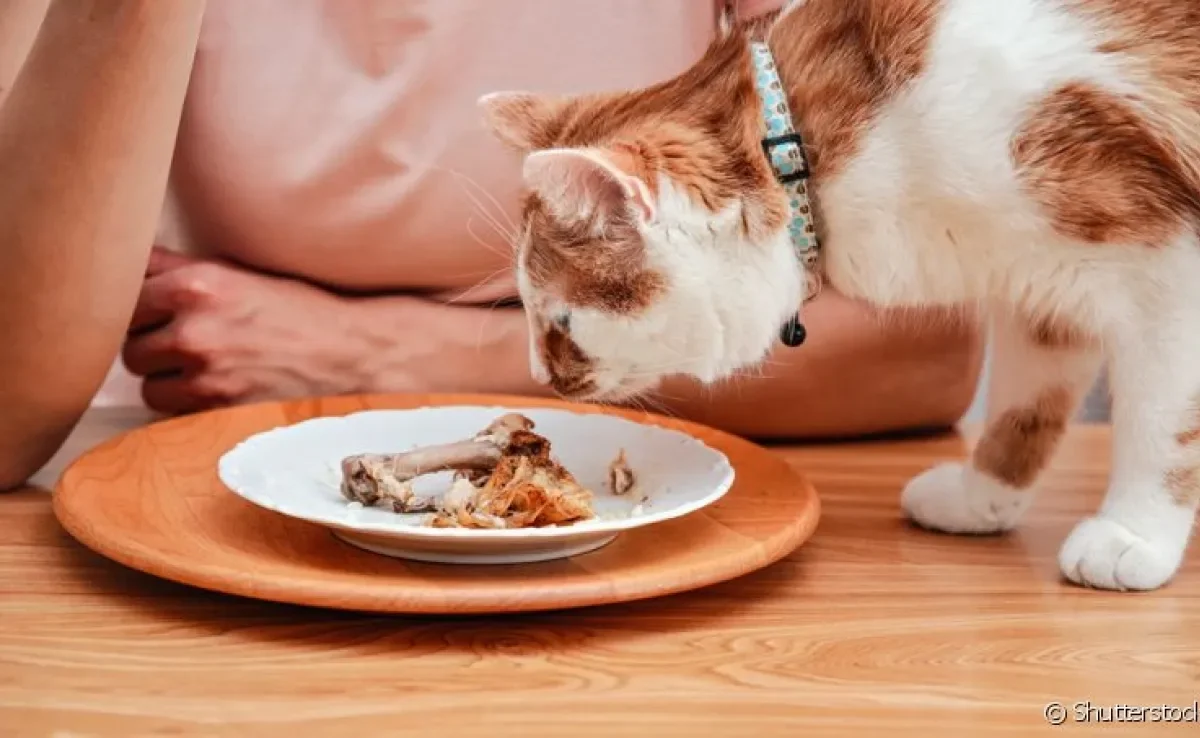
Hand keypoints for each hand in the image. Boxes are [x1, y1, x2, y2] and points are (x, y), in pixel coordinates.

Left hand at [122, 247, 372, 413]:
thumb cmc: (298, 311)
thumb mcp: (240, 274)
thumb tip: (126, 260)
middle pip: (130, 345)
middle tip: (188, 343)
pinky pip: (172, 412)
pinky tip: (218, 390)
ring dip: (167, 380)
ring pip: (147, 384)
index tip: (163, 314)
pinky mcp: (217, 410)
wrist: (348, 353)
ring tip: (203, 370)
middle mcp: (195, 329)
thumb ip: (180, 269)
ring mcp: (205, 374)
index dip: (144, 309)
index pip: (126, 298)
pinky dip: (187, 405)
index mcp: (197, 285)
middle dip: (153, 346)